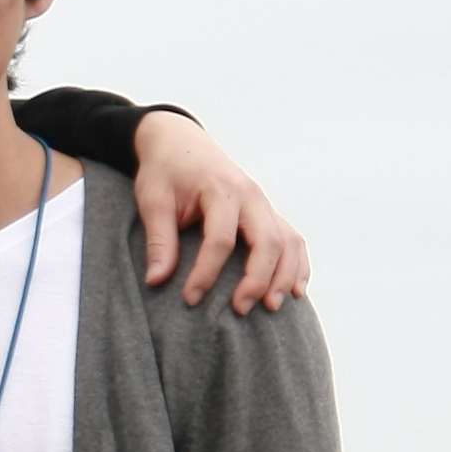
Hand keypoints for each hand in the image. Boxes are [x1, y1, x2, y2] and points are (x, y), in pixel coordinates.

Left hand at [132, 114, 308, 314]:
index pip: (220, 239)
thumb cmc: (165, 172)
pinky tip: (295, 290)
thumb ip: (158, 239)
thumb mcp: (153, 199)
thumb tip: (156, 280)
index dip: (206, 273)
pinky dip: (297, 264)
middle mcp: (250, 195)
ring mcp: (263, 203)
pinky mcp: (267, 211)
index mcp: (221, 189)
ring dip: (283, 276)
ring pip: (287, 241)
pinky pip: (292, 238)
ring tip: (271, 307)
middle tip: (240, 310)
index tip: (190, 299)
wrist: (180, 142)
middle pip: (266, 241)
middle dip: (256, 279)